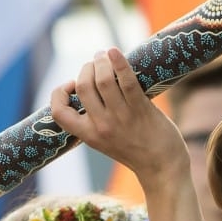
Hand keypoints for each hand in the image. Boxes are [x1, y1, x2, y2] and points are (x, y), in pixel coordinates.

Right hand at [49, 48, 188, 189]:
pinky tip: (115, 52)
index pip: (59, 112)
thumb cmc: (136, 151)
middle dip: (86, 68)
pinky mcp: (141, 110)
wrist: (163, 168)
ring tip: (105, 55)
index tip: (71, 86)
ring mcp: (121, 118)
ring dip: (102, 61)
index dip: (59, 94)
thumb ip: (96, 121)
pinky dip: (119, 62)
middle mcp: (101, 126)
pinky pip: (127, 81)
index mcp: (89, 135)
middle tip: (95, 62)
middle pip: (83, 86)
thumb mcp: (106, 141)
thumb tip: (91, 87)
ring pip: (103, 80)